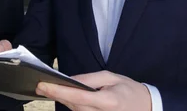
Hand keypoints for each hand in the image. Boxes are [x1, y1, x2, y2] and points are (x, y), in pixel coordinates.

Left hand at [35, 71, 151, 110]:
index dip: (58, 91)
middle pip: (73, 106)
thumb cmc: (129, 90)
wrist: (146, 108)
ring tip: (48, 89)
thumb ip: (89, 79)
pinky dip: (72, 105)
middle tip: (39, 85)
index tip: (43, 85)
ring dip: (62, 100)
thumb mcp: (111, 77)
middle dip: (56, 95)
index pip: (78, 97)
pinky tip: (64, 96)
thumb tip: (70, 79)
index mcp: (107, 101)